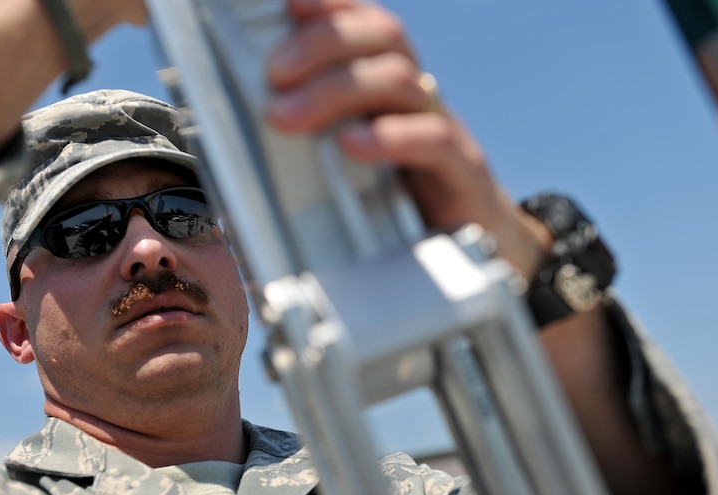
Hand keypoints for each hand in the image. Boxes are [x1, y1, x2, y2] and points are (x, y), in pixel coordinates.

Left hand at [265, 0, 550, 280]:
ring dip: (337, 90)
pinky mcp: (464, 173)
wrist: (473, 248)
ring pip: (402, 80)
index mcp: (389, 92)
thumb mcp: (348, 171)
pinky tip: (352, 147)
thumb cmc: (399, 210)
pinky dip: (389, 137)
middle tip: (274, 74)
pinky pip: (434, 139)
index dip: (335, 7)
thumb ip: (307, 150)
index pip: (369, 27)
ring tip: (287, 118)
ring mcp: (443, 130)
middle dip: (323, 43)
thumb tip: (245, 144)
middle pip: (385, 37)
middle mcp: (418, 100)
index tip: (290, 4)